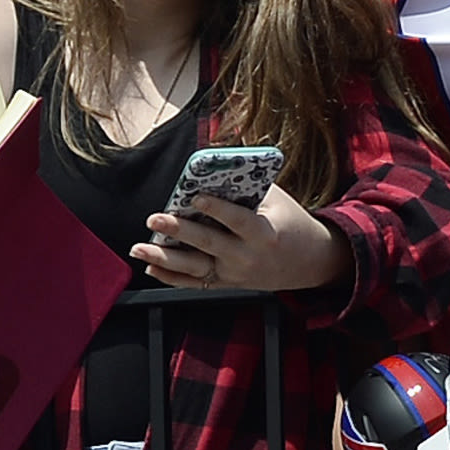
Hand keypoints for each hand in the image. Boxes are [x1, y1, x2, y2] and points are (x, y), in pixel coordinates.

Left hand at [141, 183, 343, 292]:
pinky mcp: (226, 284)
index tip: (195, 197)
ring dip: (164, 259)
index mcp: (264, 234)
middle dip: (180, 232)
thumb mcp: (277, 200)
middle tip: (155, 219)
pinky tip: (151, 267)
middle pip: (209, 244)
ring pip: (195, 269)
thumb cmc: (289, 223)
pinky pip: (194, 284)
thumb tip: (211, 166)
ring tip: (140, 248)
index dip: (216, 209)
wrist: (309, 262)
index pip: (237, 220)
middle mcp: (247, 258)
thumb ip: (246, 186)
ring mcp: (234, 274)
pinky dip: (170, 278)